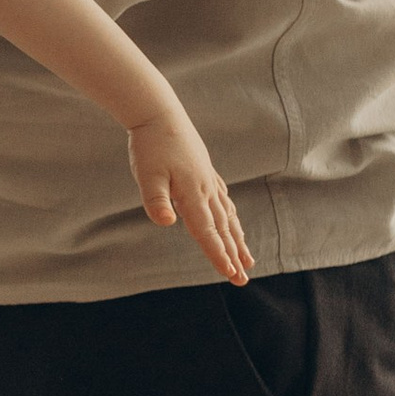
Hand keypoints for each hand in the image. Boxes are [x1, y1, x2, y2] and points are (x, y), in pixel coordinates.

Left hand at [128, 102, 251, 284]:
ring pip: (227, 217)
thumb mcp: (146, 174)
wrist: (159, 115)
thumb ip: (155, 199)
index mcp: (192, 193)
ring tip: (248, 260)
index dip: (218, 254)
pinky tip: (233, 223)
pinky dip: (231, 218)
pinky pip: (224, 202)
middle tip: (243, 280)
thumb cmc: (150, 146)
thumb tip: (166, 222)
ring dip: (237, 240)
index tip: (229, 274)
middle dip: (232, 256)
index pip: (207, 231)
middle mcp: (206, 190)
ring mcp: (208, 181)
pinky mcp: (205, 173)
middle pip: (222, 229)